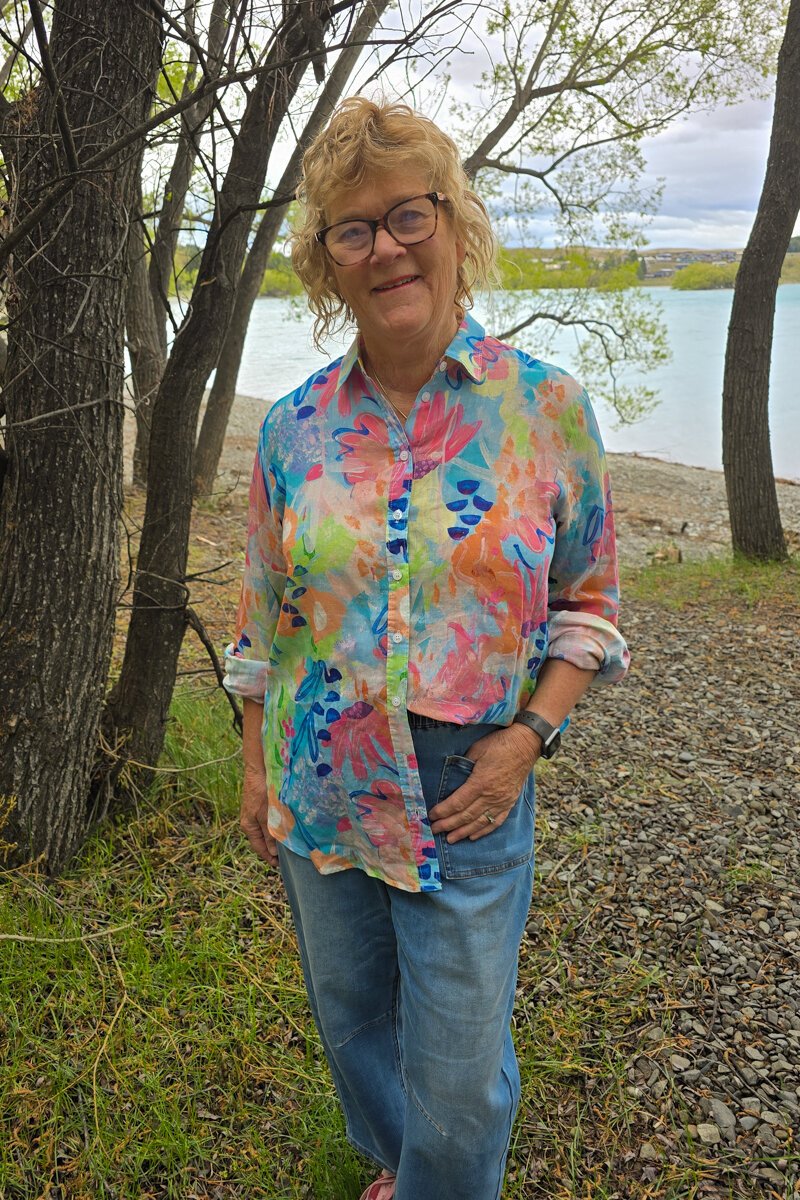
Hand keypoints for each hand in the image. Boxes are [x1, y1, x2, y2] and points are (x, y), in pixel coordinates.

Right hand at [240, 767, 277, 866]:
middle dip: (271, 850)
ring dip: (273, 839)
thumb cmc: (261, 793)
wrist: (258, 772)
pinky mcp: (259, 808)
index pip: (259, 847)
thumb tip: (272, 852)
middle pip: (261, 841)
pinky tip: (281, 829)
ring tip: (285, 846)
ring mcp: (253, 815)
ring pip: (264, 832)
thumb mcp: (266, 815)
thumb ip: (269, 833)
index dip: (268, 857)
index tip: (278, 865)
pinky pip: (266, 823)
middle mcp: (249, 823)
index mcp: (249, 827)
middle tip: (284, 858)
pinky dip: (273, 829)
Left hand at [428, 724, 540, 843]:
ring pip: (479, 822)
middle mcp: (491, 796)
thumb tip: (451, 776)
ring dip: (463, 832)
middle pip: (466, 816)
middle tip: (435, 830)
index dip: (443, 811)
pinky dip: (483, 831)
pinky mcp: (509, 802)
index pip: (457, 803)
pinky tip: (473, 836)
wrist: (526, 745)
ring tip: (450, 839)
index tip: (432, 815)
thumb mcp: (477, 750)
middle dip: (448, 825)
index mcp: (480, 783)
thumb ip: (463, 765)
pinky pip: (496, 821)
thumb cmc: (499, 744)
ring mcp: (502, 801)